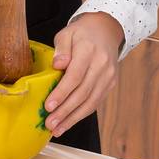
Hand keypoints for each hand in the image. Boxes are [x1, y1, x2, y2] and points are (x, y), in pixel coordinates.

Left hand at [43, 12, 122, 136]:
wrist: (106, 30)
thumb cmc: (82, 33)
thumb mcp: (67, 33)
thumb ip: (61, 49)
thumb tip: (58, 65)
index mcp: (89, 50)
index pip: (75, 75)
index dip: (62, 92)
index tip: (48, 106)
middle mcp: (102, 65)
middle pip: (83, 92)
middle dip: (65, 111)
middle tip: (49, 123)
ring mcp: (108, 76)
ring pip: (91, 102)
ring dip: (73, 118)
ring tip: (57, 129)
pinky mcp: (110, 84)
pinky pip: (95, 102)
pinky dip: (81, 114)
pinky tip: (69, 122)